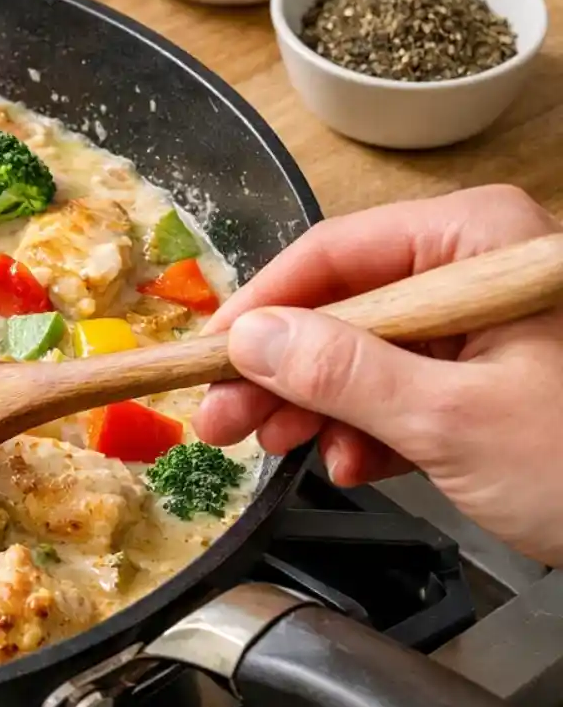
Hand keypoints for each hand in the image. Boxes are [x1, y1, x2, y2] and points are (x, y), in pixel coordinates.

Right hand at [195, 184, 562, 566]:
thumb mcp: (453, 419)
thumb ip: (341, 372)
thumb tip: (247, 338)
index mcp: (482, 242)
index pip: (338, 252)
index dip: (261, 308)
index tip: (206, 356)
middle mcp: (483, 267)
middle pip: (347, 302)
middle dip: (281, 369)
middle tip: (219, 421)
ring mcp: (494, 324)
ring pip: (370, 350)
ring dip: (318, 406)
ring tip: (277, 452)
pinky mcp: (501, 376)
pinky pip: (410, 385)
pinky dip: (371, 427)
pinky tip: (349, 464)